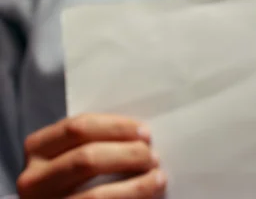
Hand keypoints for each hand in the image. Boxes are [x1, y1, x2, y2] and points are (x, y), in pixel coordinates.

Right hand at [17, 114, 166, 198]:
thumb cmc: (78, 179)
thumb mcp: (75, 154)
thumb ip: (97, 142)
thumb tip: (142, 134)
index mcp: (38, 150)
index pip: (77, 128)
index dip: (116, 127)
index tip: (144, 132)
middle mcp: (33, 180)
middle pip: (88, 158)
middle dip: (128, 155)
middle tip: (153, 157)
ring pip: (97, 195)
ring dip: (136, 186)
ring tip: (158, 178)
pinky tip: (148, 196)